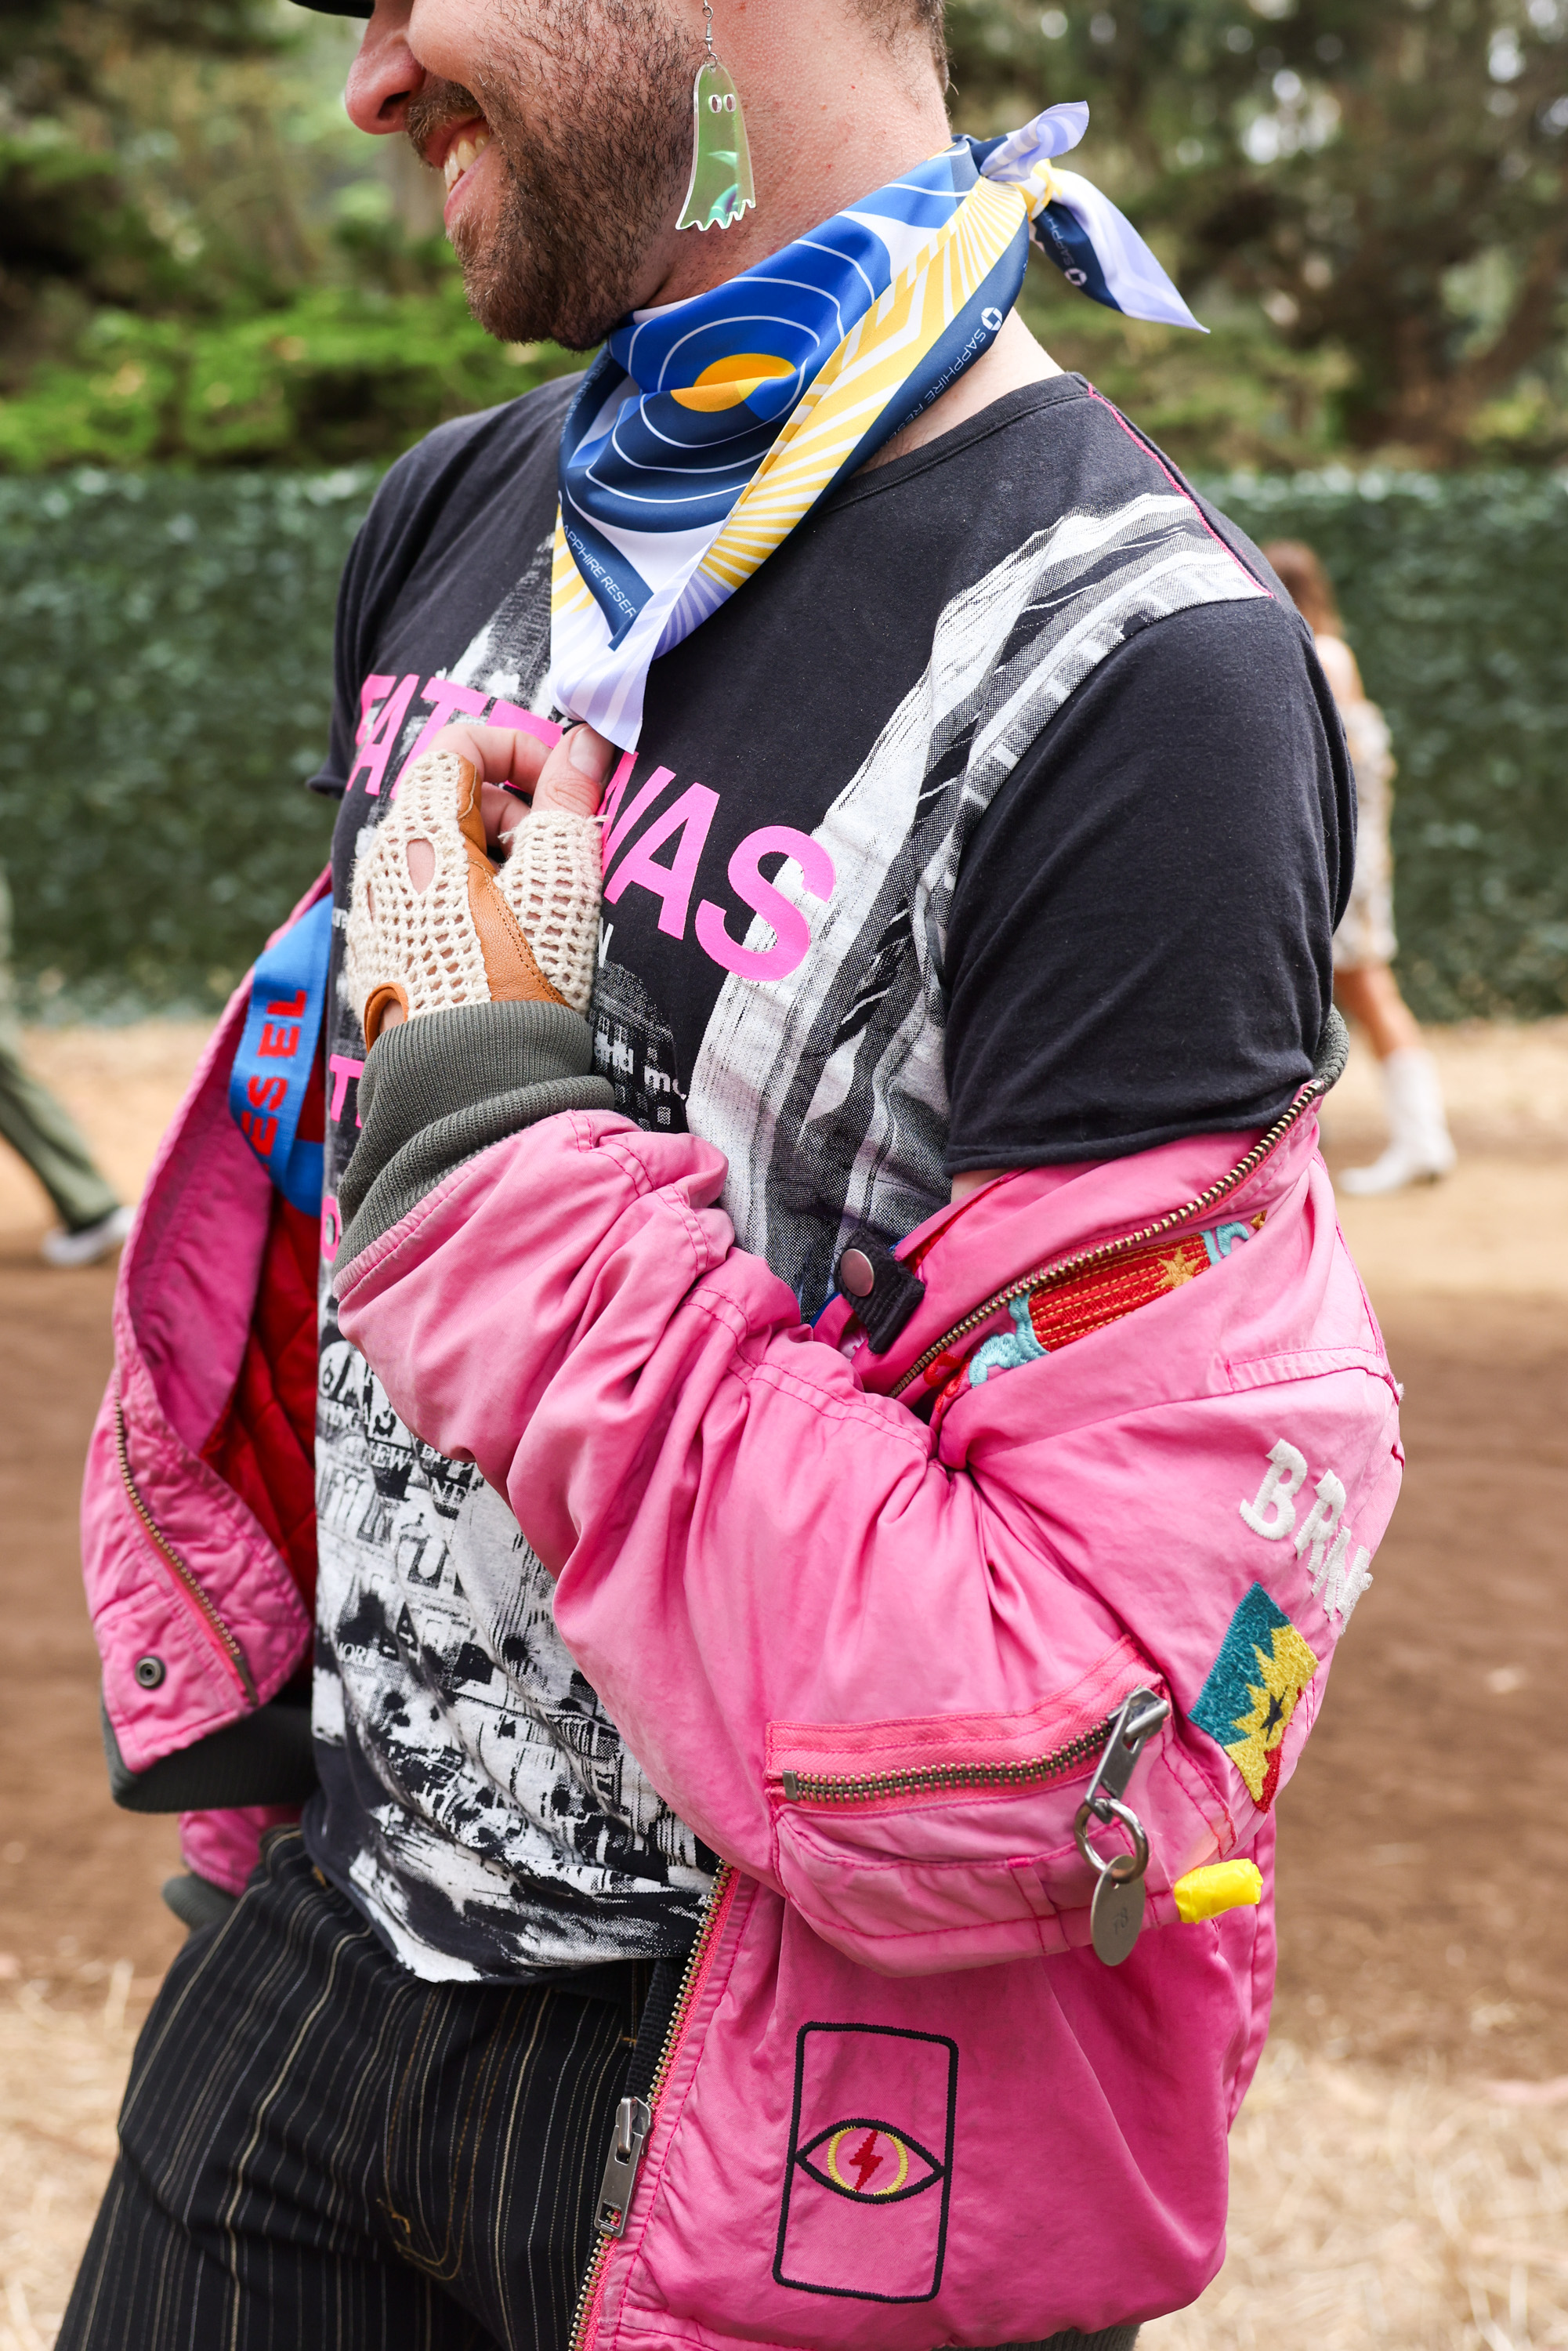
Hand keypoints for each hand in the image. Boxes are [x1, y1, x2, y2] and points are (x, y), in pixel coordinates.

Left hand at [343, 720, 616, 1046]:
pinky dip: (474, 901)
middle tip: (560, 862)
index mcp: (418, 832)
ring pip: (446, 851)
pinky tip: (506, 947)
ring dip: (502, 862)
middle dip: (518, 813)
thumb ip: (571, 799)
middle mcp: (383, 864)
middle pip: (454, 797)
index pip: (462, 743)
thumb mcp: (560, 882)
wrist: (469, 1087)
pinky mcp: (385, 956)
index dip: (523, 750)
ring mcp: (378, 912)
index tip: (566, 787)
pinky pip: (431, 899)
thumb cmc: (517, 982)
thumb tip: (585, 740)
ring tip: (538, 913)